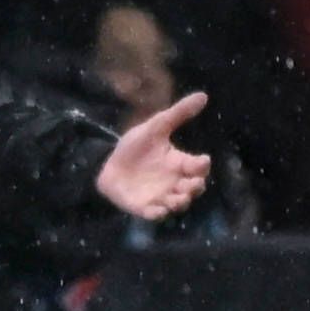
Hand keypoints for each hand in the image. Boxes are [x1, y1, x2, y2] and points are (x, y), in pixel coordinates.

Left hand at [96, 90, 211, 220]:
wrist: (106, 163)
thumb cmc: (134, 147)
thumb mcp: (155, 127)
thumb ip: (178, 114)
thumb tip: (203, 95)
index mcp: (179, 163)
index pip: (198, 167)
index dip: (202, 166)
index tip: (201, 161)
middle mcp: (175, 182)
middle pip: (194, 188)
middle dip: (195, 187)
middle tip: (190, 183)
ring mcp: (161, 196)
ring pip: (179, 204)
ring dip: (180, 203)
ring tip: (176, 199)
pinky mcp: (146, 207)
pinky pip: (156, 215)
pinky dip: (158, 214)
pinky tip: (157, 209)